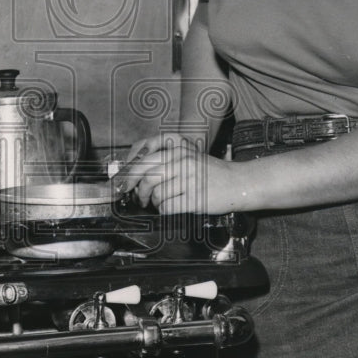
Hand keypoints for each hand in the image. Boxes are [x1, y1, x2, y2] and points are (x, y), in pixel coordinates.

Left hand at [119, 132, 244, 213]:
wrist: (238, 183)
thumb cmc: (211, 172)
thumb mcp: (188, 155)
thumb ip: (164, 158)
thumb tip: (134, 172)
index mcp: (178, 147)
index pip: (143, 156)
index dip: (128, 171)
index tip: (120, 182)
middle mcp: (182, 159)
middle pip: (146, 175)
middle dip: (135, 189)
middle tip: (134, 196)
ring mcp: (189, 178)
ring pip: (156, 193)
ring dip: (153, 202)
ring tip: (158, 202)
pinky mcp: (194, 198)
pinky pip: (167, 207)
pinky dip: (164, 211)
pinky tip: (170, 208)